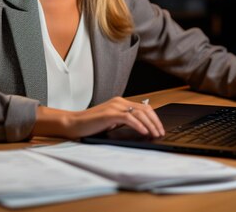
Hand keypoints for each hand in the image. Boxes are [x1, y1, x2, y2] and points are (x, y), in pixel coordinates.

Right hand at [33, 97, 164, 139]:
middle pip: (145, 109)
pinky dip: (139, 125)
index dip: (154, 118)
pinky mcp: (110, 114)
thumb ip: (124, 121)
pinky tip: (144, 132)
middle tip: (161, 132)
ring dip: (150, 125)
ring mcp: (114, 107)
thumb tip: (141, 128)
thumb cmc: (91, 125)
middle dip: (156, 122)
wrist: (74, 124)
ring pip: (139, 113)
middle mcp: (119, 102)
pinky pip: (129, 118)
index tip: (159, 128)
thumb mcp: (111, 122)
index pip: (144, 107)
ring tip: (155, 134)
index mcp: (120, 102)